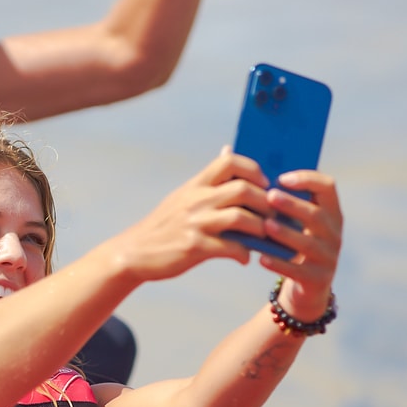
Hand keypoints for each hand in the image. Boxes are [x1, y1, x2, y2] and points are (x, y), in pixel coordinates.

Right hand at [110, 148, 272, 281]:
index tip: (262, 185)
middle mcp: (196, 200)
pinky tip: (243, 258)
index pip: (230, 162)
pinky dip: (244, 254)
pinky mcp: (194, 247)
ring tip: (263, 237)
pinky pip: (232, 248)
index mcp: (195, 185)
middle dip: (265, 203)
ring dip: (259, 229)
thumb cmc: (164, 225)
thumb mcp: (184, 195)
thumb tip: (228, 149)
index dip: (253, 170)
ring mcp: (195, 223)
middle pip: (243, 189)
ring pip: (241, 218)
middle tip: (272, 216)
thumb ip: (210, 177)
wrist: (135, 252)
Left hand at [256, 170, 342, 320]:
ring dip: (287, 233)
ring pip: (309, 244)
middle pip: (317, 216)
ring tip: (266, 226)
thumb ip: (275, 196)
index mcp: (330, 212)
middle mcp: (334, 233)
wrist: (306, 286)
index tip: (282, 177)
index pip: (327, 187)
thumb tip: (241, 165)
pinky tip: (261, 258)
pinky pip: (298, 271)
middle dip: (293, 205)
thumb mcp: (292, 221)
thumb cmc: (291, 242)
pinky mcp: (318, 280)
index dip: (307, 179)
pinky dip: (280, 264)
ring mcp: (328, 258)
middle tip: (270, 196)